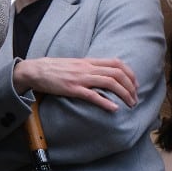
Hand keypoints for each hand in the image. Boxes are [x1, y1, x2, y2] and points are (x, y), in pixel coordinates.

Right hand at [12, 57, 137, 110]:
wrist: (35, 70)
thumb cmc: (54, 69)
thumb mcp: (74, 64)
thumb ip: (89, 67)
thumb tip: (102, 73)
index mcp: (88, 61)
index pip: (116, 63)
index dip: (130, 74)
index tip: (135, 85)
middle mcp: (87, 68)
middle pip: (117, 73)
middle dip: (131, 87)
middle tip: (135, 99)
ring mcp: (80, 78)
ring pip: (109, 83)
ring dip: (124, 94)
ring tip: (130, 104)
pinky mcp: (72, 89)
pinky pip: (92, 95)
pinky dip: (106, 102)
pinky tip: (114, 109)